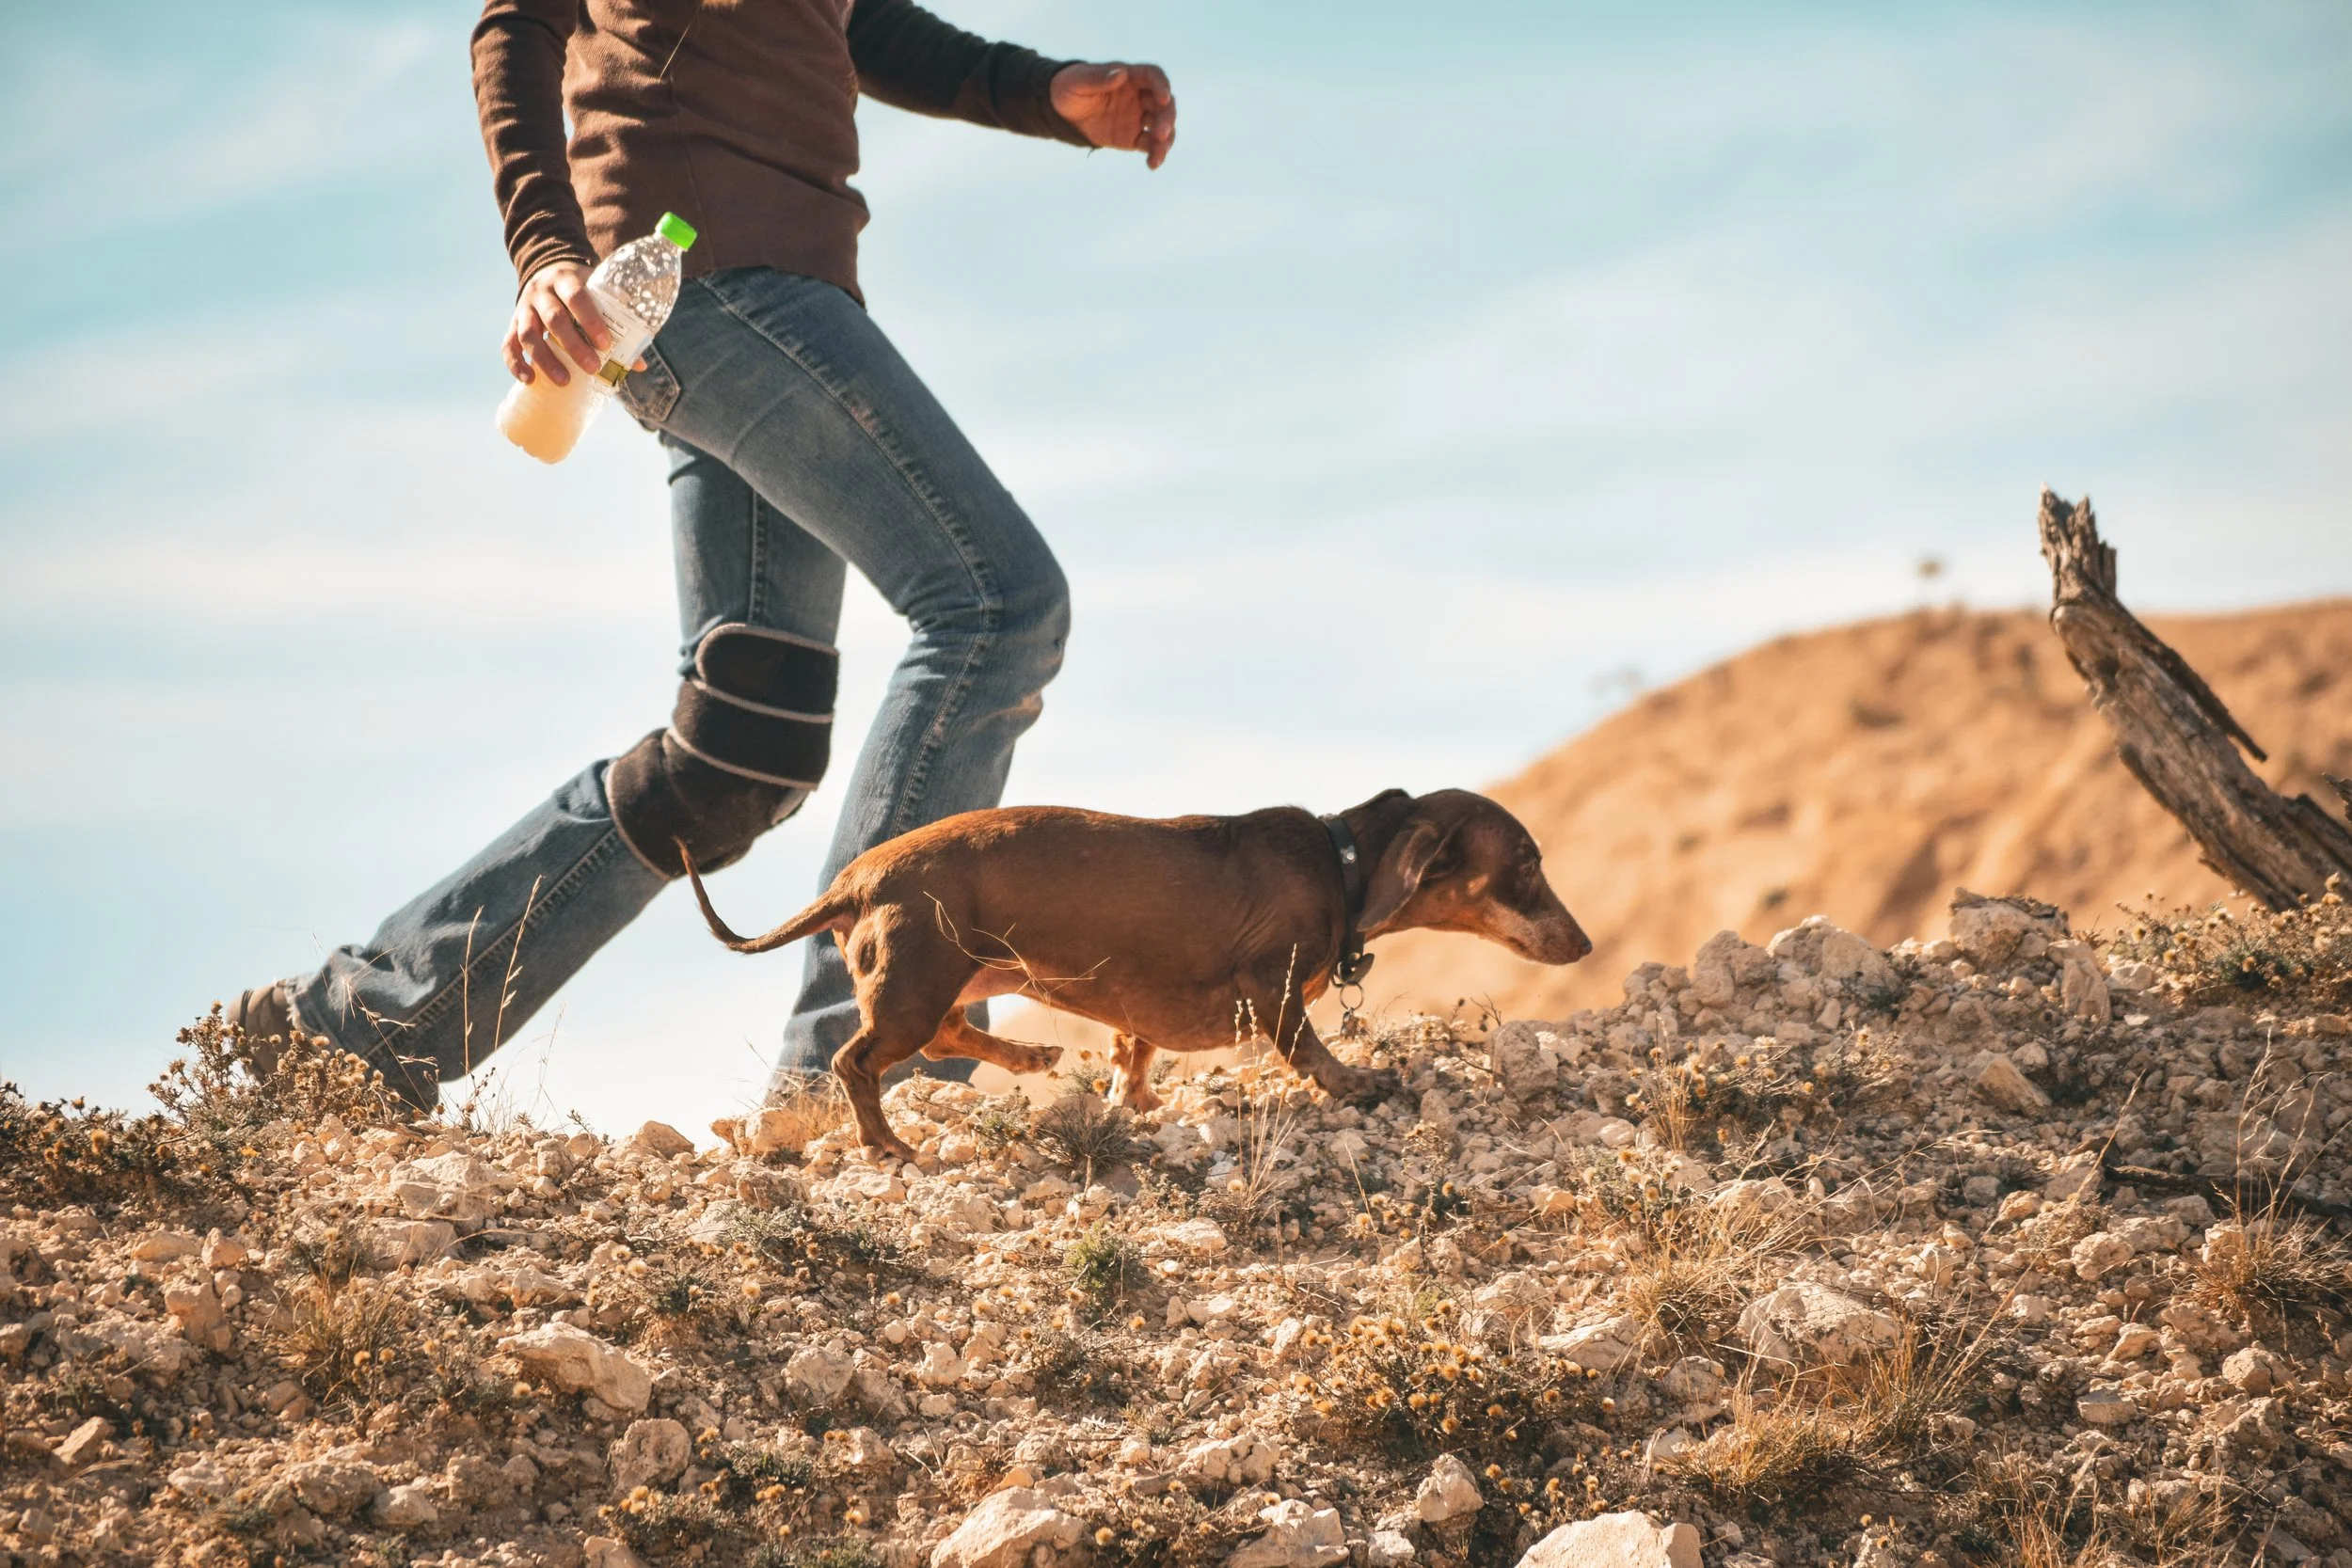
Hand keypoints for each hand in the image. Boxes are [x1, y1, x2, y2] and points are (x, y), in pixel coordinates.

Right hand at [503, 260, 610, 385]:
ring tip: (564, 381)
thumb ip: (616, 322)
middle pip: (553, 318)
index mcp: (565, 279)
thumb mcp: (597, 292)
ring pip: (528, 333)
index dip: (590, 320)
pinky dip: (515, 363)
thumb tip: (639, 364)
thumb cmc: (580, 288)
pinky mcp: (512, 323)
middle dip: (573, 345)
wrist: (547, 270)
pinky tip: (529, 380)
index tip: (606, 343)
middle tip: (593, 368)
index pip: (576, 297)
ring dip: (545, 359)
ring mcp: (523, 307)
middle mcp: (540, 291)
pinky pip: (508, 344)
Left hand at [1050, 61, 1175, 168]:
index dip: (1162, 86)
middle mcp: (1139, 96)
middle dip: (1167, 118)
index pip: (1153, 76)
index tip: (1164, 98)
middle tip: (1161, 133)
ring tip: (1158, 155)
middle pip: (1163, 104)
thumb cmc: (1070, 88)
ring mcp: (1139, 117)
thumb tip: (1122, 73)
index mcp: (1130, 77)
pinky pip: (1150, 146)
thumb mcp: (1078, 81)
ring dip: (1166, 140)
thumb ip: (1099, 78)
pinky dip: (1155, 154)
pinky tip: (1152, 164)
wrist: (1062, 112)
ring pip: (1162, 126)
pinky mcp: (1134, 138)